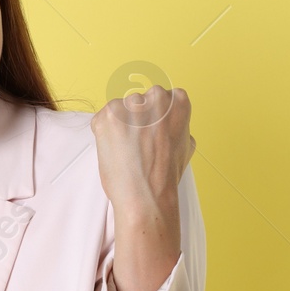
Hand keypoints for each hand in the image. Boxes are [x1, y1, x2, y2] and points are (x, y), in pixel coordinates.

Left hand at [91, 85, 193, 290]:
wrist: (146, 194)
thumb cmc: (166, 175)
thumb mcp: (186, 144)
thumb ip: (177, 125)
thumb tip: (169, 123)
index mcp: (177, 100)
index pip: (162, 98)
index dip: (154, 119)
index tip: (152, 134)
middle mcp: (155, 96)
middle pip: (139, 101)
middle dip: (136, 119)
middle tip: (138, 145)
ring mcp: (130, 104)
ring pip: (120, 109)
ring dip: (119, 125)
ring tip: (127, 150)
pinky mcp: (108, 114)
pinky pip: (103, 119)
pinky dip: (105, 133)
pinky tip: (115, 150)